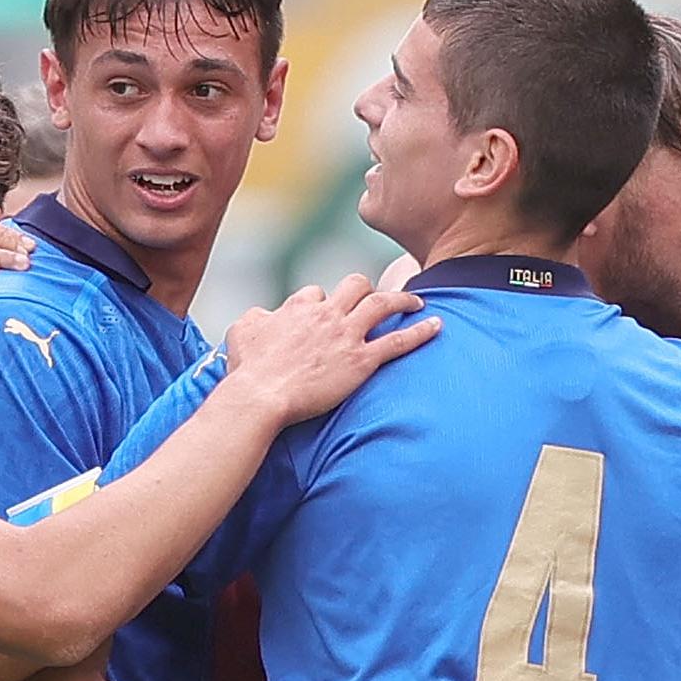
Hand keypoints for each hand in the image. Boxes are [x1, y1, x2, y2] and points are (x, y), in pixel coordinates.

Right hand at [221, 275, 438, 428]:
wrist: (261, 394)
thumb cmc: (248, 368)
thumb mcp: (243, 330)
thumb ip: (257, 317)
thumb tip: (265, 314)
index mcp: (299, 307)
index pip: (317, 293)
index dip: (323, 303)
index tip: (326, 316)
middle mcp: (327, 314)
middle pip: (355, 285)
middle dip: (367, 289)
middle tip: (376, 299)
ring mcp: (347, 335)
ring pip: (383, 304)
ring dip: (402, 298)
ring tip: (417, 300)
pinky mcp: (362, 361)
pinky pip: (399, 341)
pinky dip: (421, 331)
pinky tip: (437, 325)